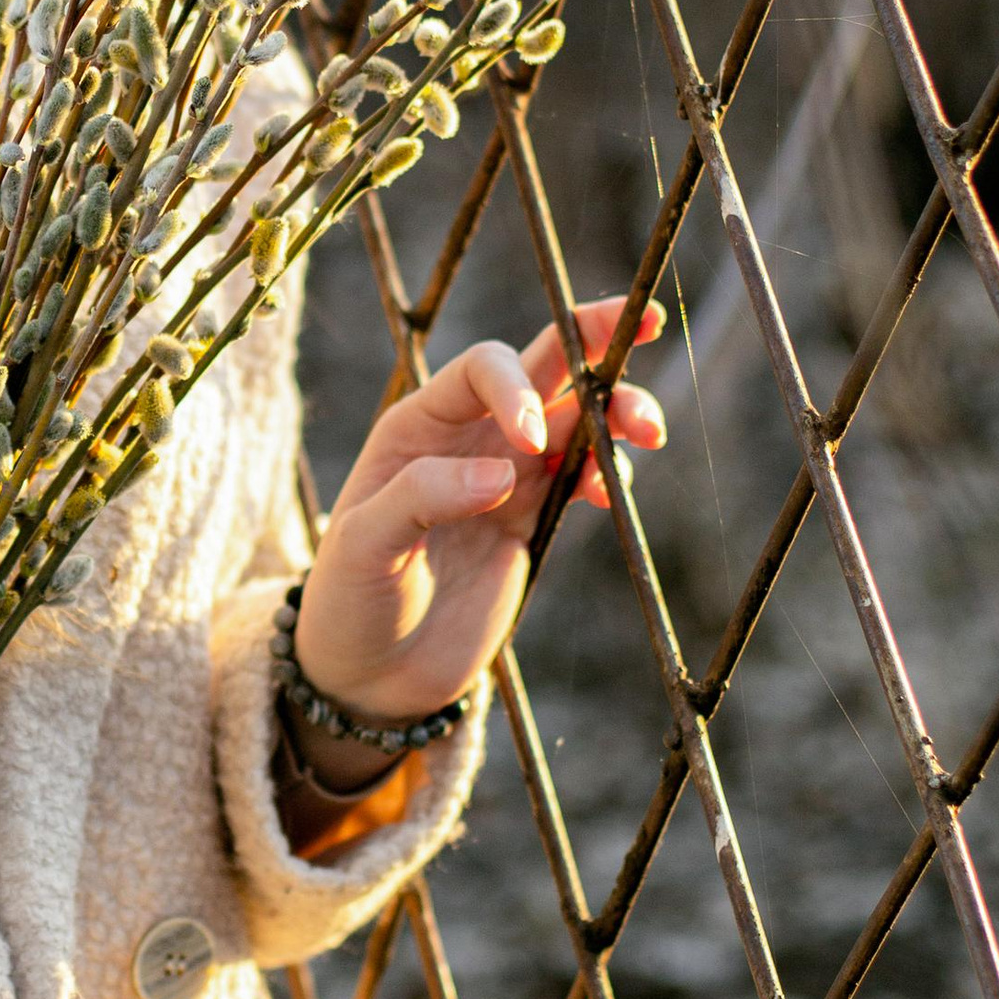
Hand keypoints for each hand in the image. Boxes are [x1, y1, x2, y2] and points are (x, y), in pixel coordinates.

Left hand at [289, 301, 668, 772]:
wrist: (369, 674)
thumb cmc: (349, 599)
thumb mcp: (363, 546)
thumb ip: (422, 498)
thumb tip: (502, 473)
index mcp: (419, 424)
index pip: (483, 369)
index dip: (517, 388)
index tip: (531, 443)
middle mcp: (468, 437)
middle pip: (543, 367)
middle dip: (596, 338)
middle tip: (648, 324)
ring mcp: (505, 477)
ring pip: (576, 420)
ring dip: (617, 413)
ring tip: (649, 432)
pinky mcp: (531, 521)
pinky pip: (582, 479)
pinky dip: (607, 475)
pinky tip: (613, 490)